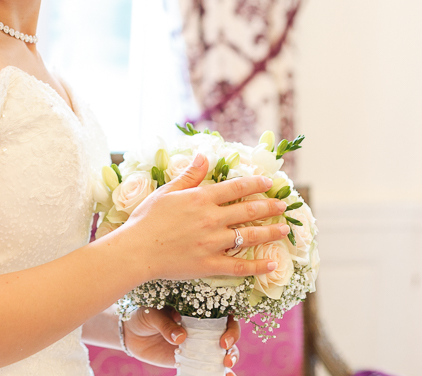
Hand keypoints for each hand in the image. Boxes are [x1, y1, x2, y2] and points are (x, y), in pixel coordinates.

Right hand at [121, 153, 290, 280]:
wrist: (136, 250)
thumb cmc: (147, 219)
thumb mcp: (167, 191)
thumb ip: (189, 175)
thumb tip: (204, 156)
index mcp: (201, 199)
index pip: (235, 187)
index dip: (255, 183)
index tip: (269, 182)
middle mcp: (211, 219)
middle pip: (248, 210)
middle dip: (269, 207)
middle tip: (284, 207)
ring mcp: (213, 243)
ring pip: (249, 236)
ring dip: (270, 233)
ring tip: (284, 230)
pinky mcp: (210, 264)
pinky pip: (239, 266)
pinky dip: (257, 266)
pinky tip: (272, 264)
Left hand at [123, 307, 240, 371]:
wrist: (131, 334)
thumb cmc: (143, 315)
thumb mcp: (151, 314)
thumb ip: (165, 324)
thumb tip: (180, 337)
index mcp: (196, 308)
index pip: (223, 312)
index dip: (230, 324)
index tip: (224, 338)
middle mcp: (202, 325)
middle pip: (228, 332)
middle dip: (232, 343)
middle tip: (225, 353)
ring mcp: (198, 343)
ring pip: (223, 350)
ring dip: (230, 358)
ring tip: (227, 367)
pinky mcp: (191, 358)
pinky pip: (208, 365)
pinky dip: (219, 373)